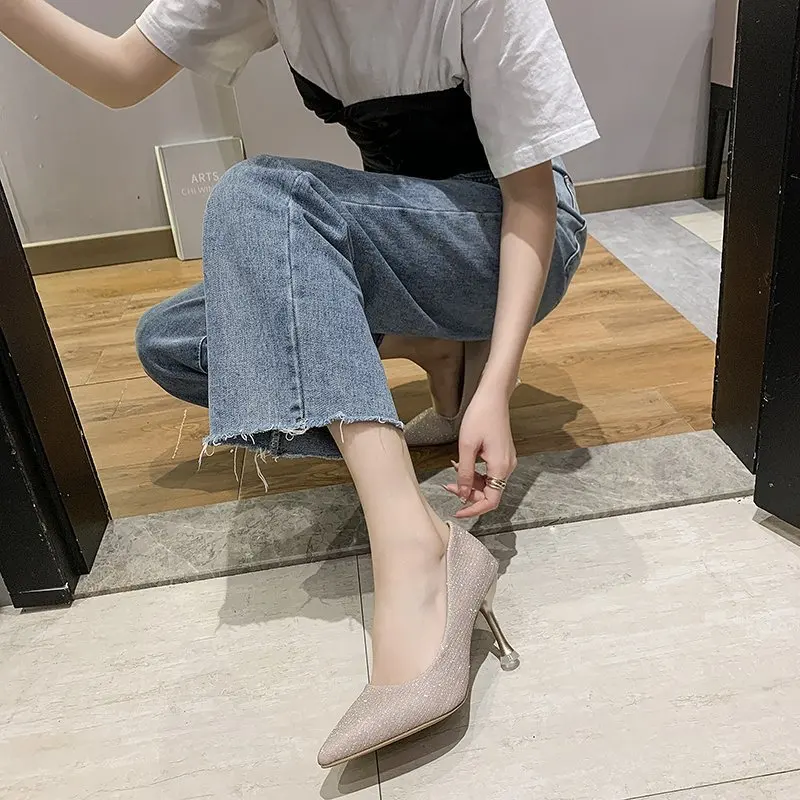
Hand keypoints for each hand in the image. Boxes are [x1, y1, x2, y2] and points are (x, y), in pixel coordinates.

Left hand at [444, 388, 516, 517]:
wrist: (492, 396)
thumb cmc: (480, 416)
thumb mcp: (467, 447)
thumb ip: (464, 473)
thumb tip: (462, 494)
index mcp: (500, 467)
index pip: (491, 501)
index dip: (473, 510)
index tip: (457, 512)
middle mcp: (507, 467)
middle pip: (489, 493)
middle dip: (468, 494)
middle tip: (448, 486)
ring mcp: (506, 460)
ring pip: (488, 483)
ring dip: (470, 483)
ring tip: (452, 473)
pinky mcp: (502, 454)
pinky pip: (489, 472)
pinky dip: (475, 473)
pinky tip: (462, 464)